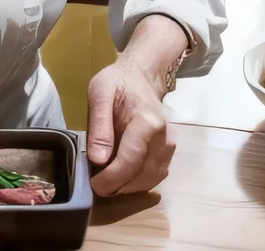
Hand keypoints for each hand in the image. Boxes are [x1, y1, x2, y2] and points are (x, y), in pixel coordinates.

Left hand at [85, 60, 174, 195]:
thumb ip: (99, 127)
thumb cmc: (117, 83)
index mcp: (147, 122)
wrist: (140, 76)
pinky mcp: (168, 150)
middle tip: (97, 187)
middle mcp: (164, 136)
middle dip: (119, 186)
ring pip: (152, 178)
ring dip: (129, 187)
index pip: (131, 160)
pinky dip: (139, 182)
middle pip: (143, 174)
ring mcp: (169, 144)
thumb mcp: (99, 94)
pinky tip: (122, 178)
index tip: (95, 186)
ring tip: (108, 183)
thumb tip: (98, 160)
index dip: (112, 178)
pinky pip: (157, 174)